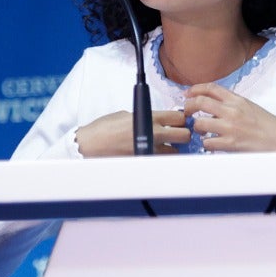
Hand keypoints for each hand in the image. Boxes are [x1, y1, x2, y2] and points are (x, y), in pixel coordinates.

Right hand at [74, 109, 189, 156]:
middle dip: (183, 134)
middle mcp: (153, 134)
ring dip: (172, 149)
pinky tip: (152, 154)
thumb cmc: (104, 128)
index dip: (181, 119)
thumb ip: (147, 117)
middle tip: (175, 134)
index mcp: (149, 118)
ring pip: (176, 152)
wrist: (90, 145)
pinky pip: (161, 161)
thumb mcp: (127, 114)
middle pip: (185, 135)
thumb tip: (159, 120)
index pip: (180, 117)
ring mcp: (151, 150)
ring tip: (160, 146)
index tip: (178, 121)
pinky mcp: (146, 162)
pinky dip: (160, 158)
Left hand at [181, 82, 275, 152]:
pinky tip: (211, 143)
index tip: (187, 94)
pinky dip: (206, 143)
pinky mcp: (230, 143)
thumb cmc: (268, 125)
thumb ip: (232, 104)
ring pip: (199, 123)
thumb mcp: (250, 107)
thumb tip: (213, 104)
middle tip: (186, 113)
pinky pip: (207, 142)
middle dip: (188, 107)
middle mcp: (232, 110)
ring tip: (202, 131)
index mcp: (238, 100)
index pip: (211, 87)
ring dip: (197, 128)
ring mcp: (230, 127)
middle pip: (200, 102)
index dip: (195, 89)